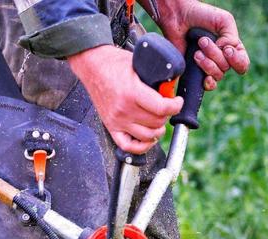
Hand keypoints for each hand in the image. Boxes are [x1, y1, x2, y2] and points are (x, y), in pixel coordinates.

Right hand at [67, 45, 182, 153]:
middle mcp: (124, 109)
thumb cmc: (113, 63)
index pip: (163, 108)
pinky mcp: (111, 126)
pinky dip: (141, 146)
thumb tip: (170, 89)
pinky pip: (129, 146)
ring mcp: (117, 120)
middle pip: (157, 123)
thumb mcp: (138, 64)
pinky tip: (147, 137)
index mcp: (132, 92)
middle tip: (165, 107)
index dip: (175, 105)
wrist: (91, 64)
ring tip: (158, 120)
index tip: (177, 102)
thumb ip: (155, 78)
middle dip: (166, 114)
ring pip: (148, 136)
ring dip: (157, 130)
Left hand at [154, 0, 250, 91]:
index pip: (242, 63)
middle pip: (227, 68)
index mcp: (233, 48)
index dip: (236, 60)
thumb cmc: (201, 15)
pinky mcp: (197, 72)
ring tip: (196, 52)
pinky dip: (208, 83)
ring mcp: (210, 66)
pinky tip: (204, 77)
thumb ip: (232, 38)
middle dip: (215, 55)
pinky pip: (209, 85)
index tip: (226, 49)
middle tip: (202, 41)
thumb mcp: (224, 21)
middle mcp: (223, 59)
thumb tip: (227, 53)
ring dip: (207, 63)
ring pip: (217, 75)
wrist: (178, 16)